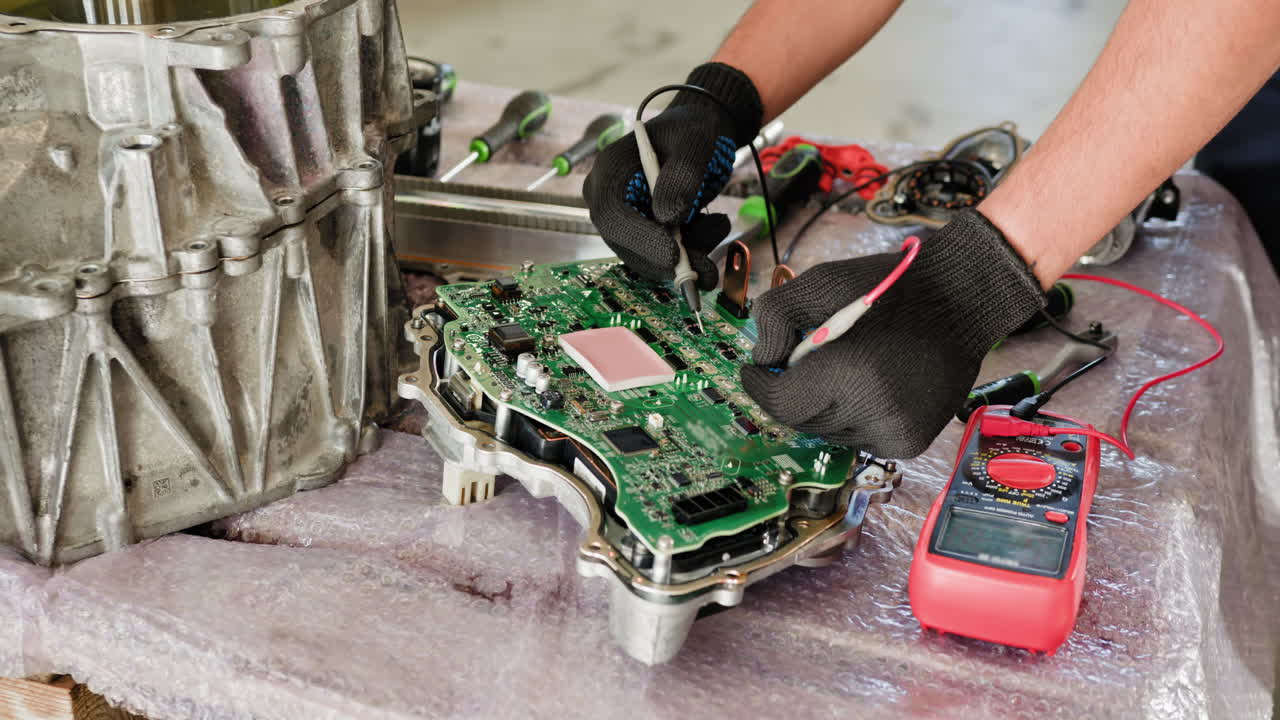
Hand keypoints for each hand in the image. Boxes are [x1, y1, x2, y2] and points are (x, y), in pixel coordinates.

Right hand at [583, 63, 762, 289]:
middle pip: (626, 243)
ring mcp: (623, 218)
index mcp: (611, 169)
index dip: (640, 239)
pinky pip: (661, 255)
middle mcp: (607, 197)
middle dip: (669, 260)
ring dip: (687, 255)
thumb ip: (683, 176)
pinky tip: (711, 225)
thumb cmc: (693, 132)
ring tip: (718, 224)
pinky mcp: (641, 232)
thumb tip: (669, 218)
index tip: (675, 255)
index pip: (612, 214)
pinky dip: (690, 251)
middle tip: (708, 268)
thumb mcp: (695, 143)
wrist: (697, 136)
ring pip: (647, 256)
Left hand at [740, 210, 1046, 456]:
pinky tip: (866, 389)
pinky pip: (860, 440)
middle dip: (792, 394)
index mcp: (849, 373)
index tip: (754, 372)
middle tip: (796, 367)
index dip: (760, 387)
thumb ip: (775, 316)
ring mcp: (894, 432)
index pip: (782, 403)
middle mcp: (873, 411)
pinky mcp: (909, 442)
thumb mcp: (820, 282)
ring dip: (823, 408)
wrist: (958, 300)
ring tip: (838, 373)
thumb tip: (762, 359)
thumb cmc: (886, 288)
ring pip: (829, 434)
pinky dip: (853, 419)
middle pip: (802, 421)